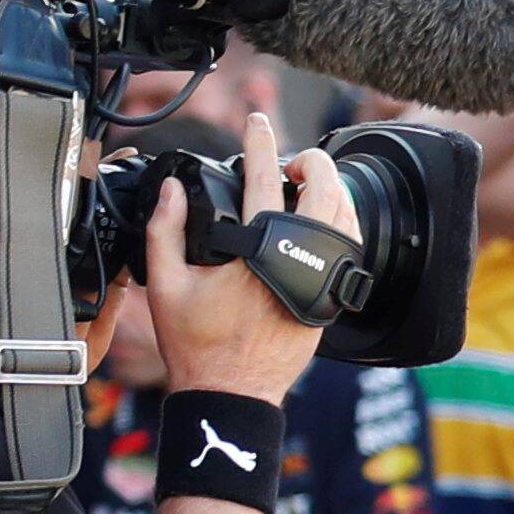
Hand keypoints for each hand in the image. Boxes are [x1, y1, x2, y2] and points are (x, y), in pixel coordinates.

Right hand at [133, 110, 344, 404]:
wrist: (232, 392)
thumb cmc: (197, 346)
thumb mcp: (164, 285)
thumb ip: (165, 230)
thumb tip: (172, 189)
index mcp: (254, 251)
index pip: (263, 178)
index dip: (260, 141)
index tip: (257, 120)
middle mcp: (295, 261)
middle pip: (323, 189)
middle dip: (312, 161)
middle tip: (291, 160)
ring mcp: (320, 280)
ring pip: (345, 217)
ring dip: (331, 190)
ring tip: (306, 186)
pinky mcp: (331, 298)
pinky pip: (350, 248)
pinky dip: (342, 222)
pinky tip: (323, 219)